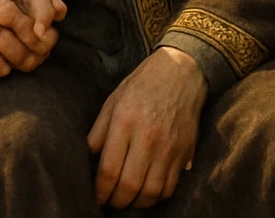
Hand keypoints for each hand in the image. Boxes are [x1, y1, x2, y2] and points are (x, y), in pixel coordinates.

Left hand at [87, 47, 206, 208]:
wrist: (181, 73)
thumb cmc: (143, 85)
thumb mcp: (113, 100)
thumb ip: (99, 130)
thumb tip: (89, 157)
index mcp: (125, 122)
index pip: (109, 169)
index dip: (100, 190)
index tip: (97, 196)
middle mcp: (148, 137)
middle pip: (129, 185)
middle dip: (116, 200)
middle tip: (111, 200)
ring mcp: (169, 146)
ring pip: (151, 191)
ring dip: (137, 202)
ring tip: (129, 198)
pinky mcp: (185, 151)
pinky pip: (170, 186)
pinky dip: (157, 196)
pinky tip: (148, 190)